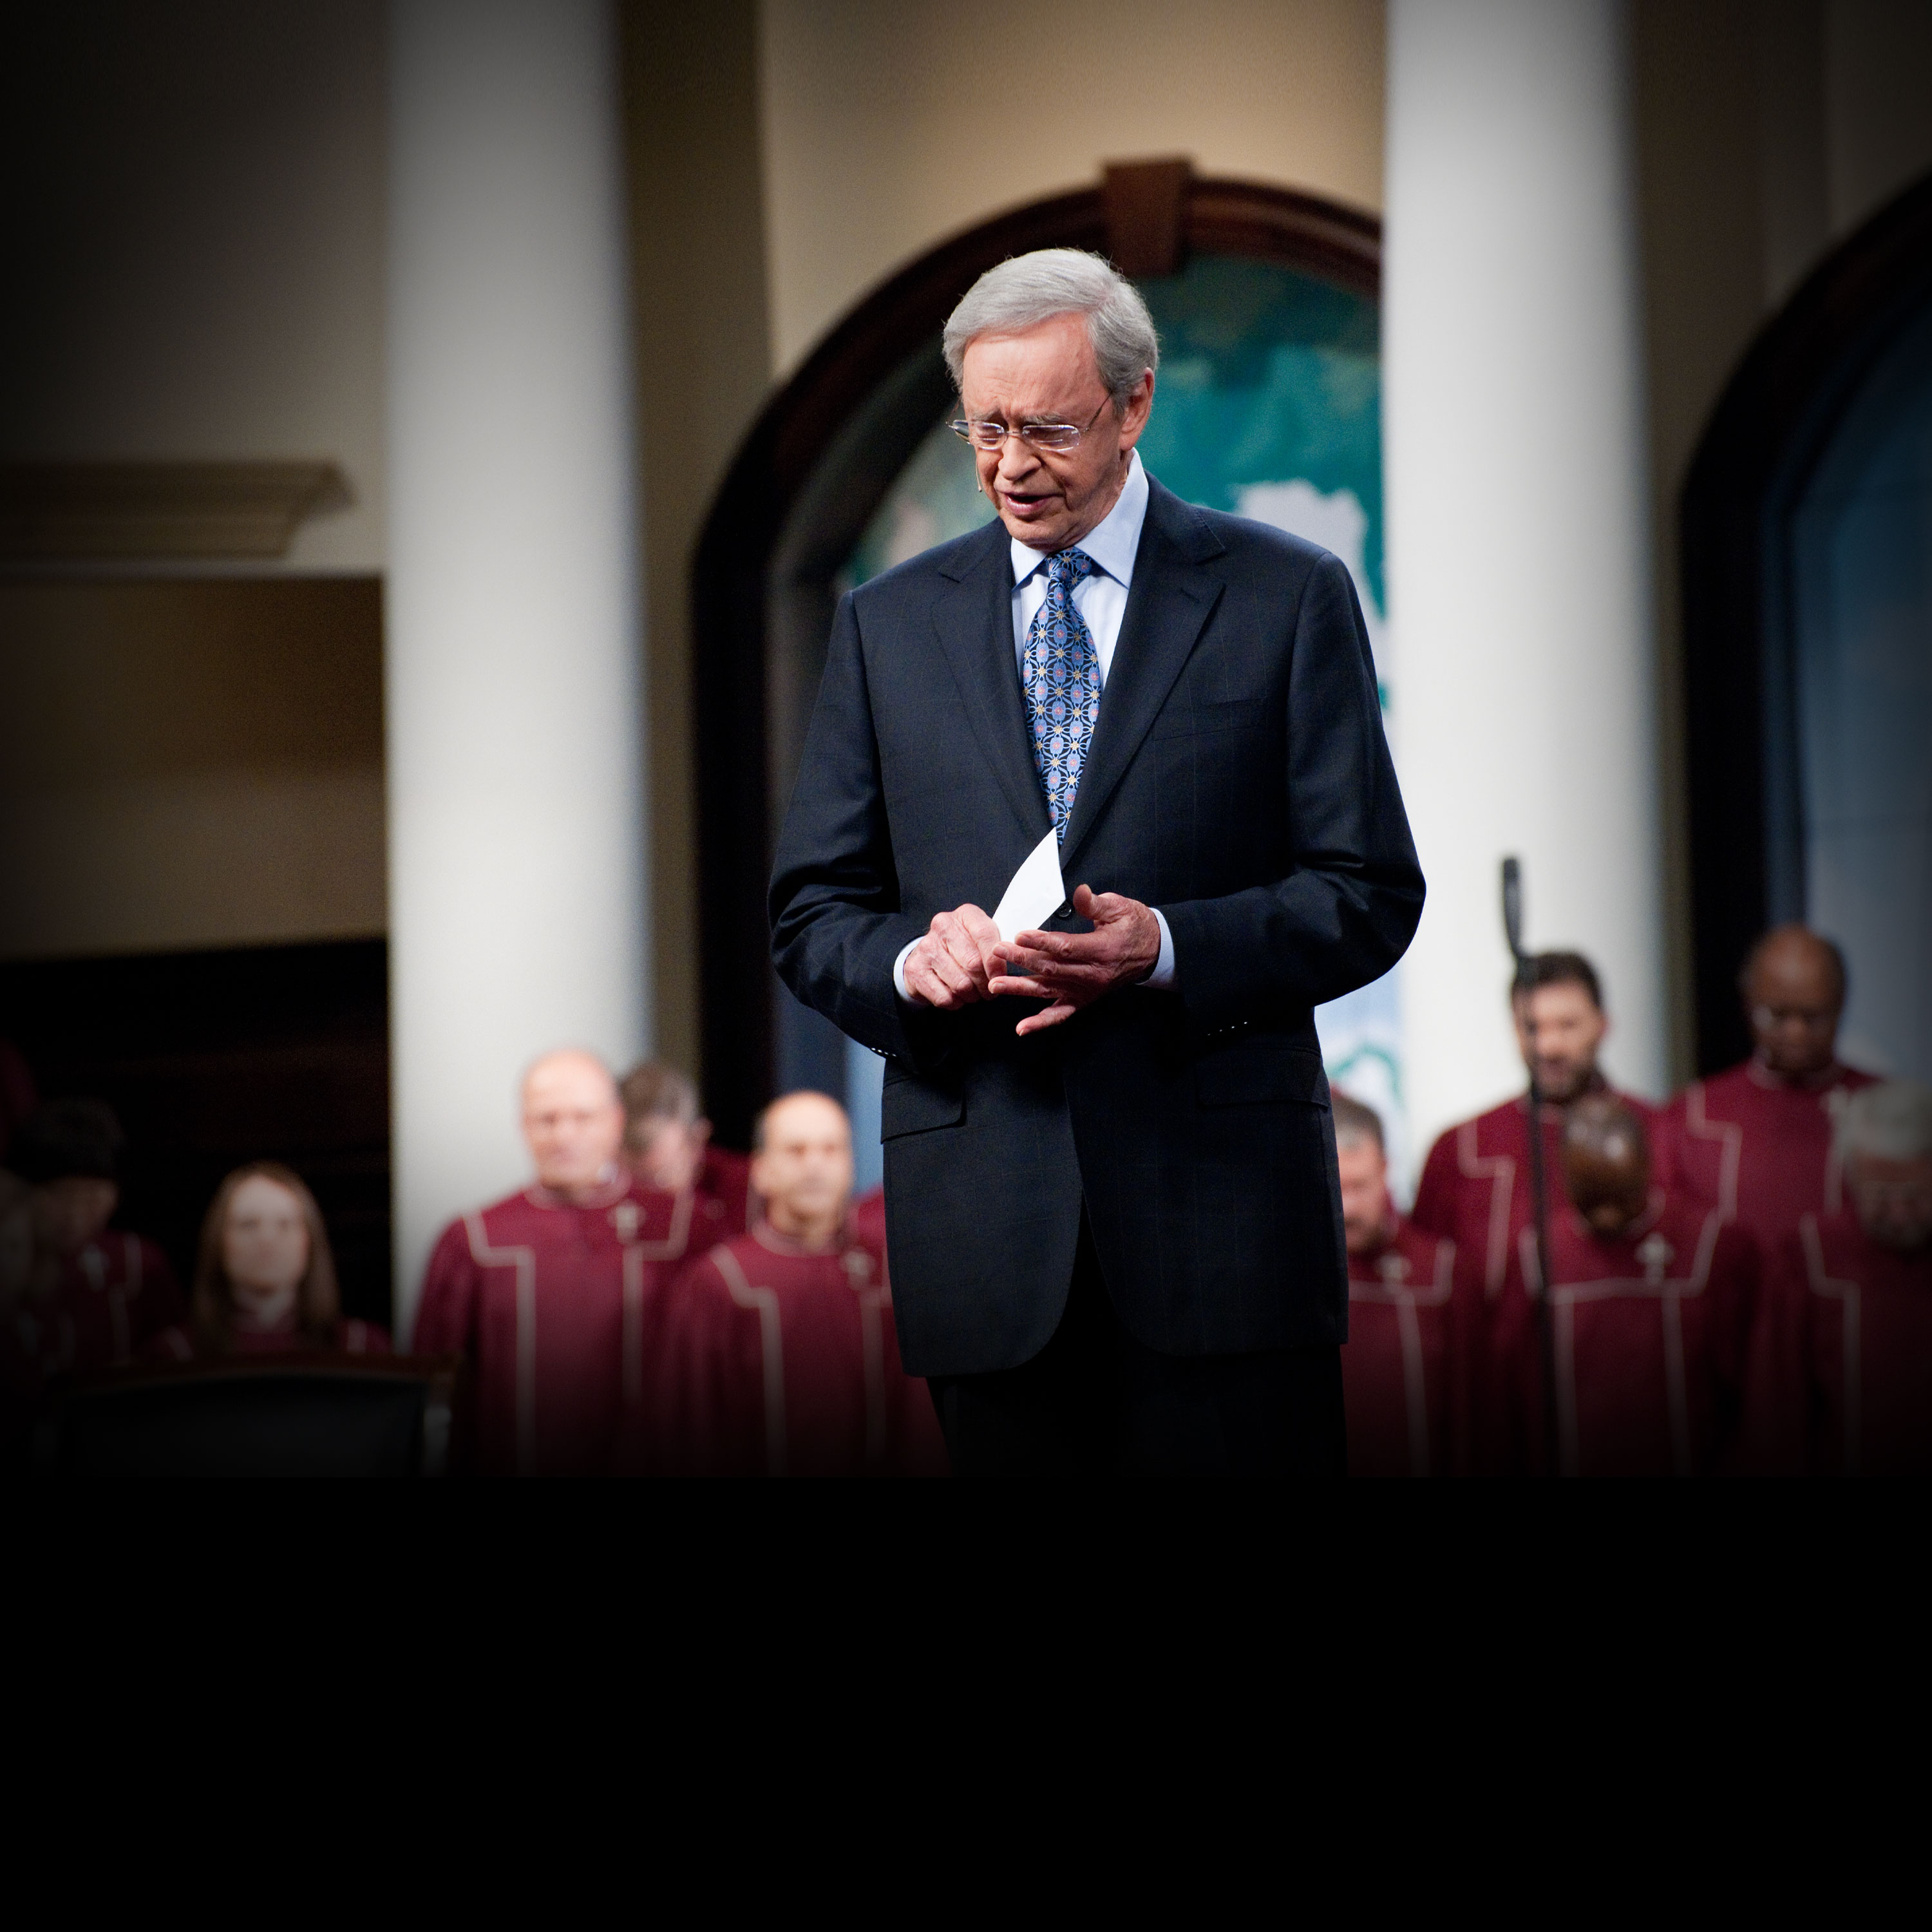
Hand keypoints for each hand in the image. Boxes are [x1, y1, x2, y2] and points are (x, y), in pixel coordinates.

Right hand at [902, 904, 1003, 1009]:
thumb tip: (1011, 962)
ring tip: (972, 992)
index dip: (996, 962)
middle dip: (986, 984)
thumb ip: (997, 947)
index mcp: (965, 915)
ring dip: (972, 996)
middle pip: (974, 964)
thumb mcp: (981, 939)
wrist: (927, 956)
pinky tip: (956, 995)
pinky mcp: (916, 970)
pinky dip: (955, 1002)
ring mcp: (927, 948)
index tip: (1001, 978)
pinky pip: (945, 997)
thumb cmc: (962, 948)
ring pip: (961, 984)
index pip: (985, 935)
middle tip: (989, 990)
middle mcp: (943, 927)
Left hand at [990, 885, 1160, 1035]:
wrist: (1153, 950)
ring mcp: (1086, 990)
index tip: (1019, 935)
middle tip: (998, 951)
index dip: (1041, 942)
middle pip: (1051, 968)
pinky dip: (1041, 1022)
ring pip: (1049, 991)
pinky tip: (1022, 1028)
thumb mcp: (1120, 907)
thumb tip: (1080, 892)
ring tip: (996, 985)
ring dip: (1020, 989)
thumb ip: (1096, 903)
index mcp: (1101, 950)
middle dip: (1022, 959)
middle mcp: (1092, 975)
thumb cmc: (1134, 927)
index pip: (1065, 947)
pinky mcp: (1083, 1000)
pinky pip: (1060, 1015)